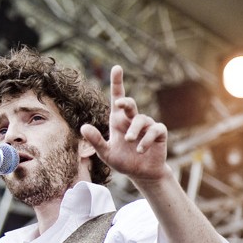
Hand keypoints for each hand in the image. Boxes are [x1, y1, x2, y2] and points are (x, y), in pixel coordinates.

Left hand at [81, 65, 168, 182]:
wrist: (141, 174)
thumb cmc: (123, 161)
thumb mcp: (106, 153)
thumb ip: (96, 141)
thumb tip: (83, 127)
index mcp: (118, 121)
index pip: (117, 98)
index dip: (117, 83)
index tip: (116, 68)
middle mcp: (132, 120)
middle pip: (130, 104)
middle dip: (125, 102)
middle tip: (119, 105)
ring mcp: (147, 125)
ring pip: (142, 119)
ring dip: (134, 130)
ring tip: (128, 141)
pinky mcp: (159, 133)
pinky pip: (154, 130)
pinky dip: (146, 140)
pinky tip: (139, 150)